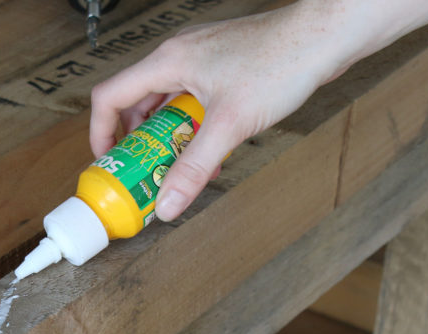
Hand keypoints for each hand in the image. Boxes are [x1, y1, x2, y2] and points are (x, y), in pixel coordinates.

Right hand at [90, 4, 348, 220]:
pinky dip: (194, 128)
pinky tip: (213, 149)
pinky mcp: (223, 67)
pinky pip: (193, 101)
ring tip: (181, 166)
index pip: (110, 97)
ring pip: (167, 104)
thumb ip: (194, 168)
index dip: (100, 132)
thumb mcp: (230, 125)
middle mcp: (179, 56)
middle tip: (146, 172)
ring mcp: (201, 60)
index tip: (109, 162)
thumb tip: (168, 203)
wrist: (326, 35)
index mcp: (168, 61)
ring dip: (169, 138)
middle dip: (139, 143)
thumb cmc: (282, 60)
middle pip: (137, 104)